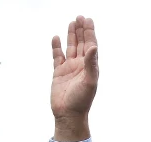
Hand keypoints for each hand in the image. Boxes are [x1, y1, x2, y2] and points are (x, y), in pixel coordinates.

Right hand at [51, 16, 98, 140]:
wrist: (68, 115)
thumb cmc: (81, 101)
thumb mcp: (89, 81)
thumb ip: (91, 64)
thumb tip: (93, 47)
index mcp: (89, 67)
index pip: (90, 45)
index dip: (90, 33)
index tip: (88, 20)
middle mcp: (80, 66)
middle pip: (81, 44)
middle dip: (81, 31)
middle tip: (80, 17)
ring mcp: (69, 69)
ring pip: (70, 48)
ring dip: (71, 36)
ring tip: (72, 23)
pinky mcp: (58, 73)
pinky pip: (57, 57)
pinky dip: (56, 47)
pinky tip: (56, 38)